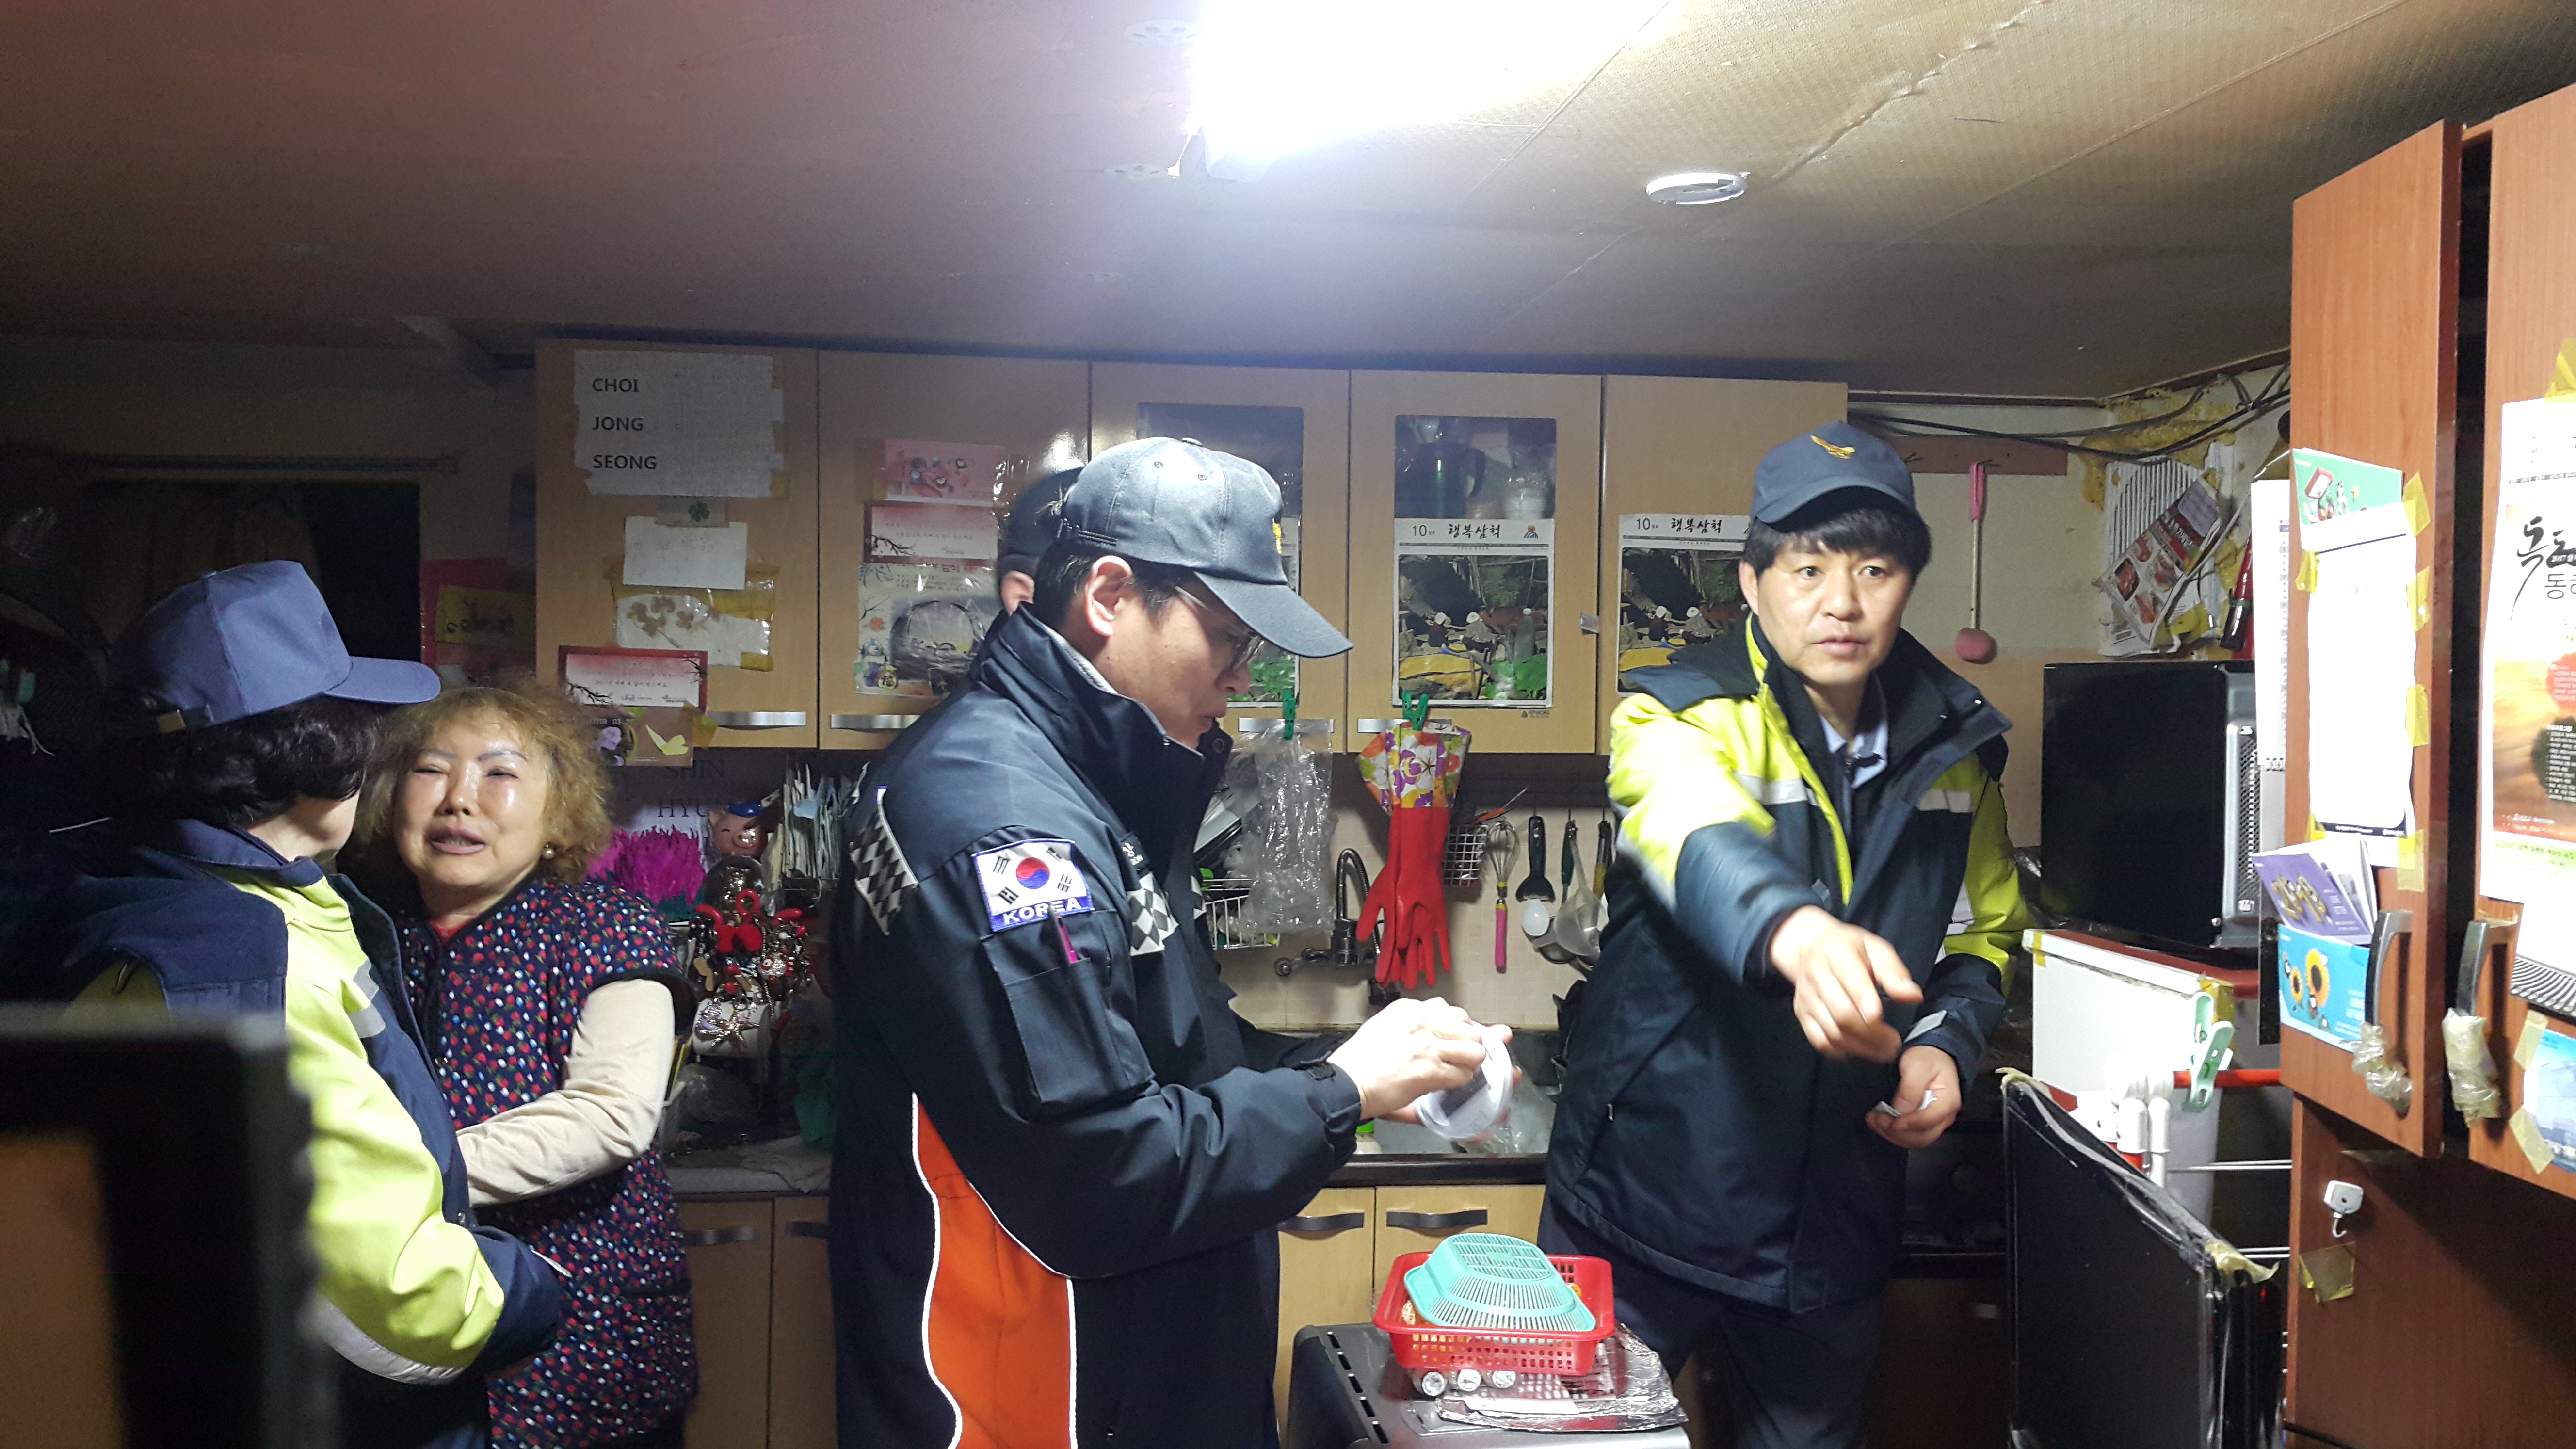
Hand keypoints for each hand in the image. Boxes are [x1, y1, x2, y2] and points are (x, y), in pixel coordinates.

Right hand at [1326, 996, 1498, 1121]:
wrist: (1345, 1083)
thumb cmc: (1359, 1063)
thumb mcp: (1386, 1028)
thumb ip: (1412, 1027)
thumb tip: (1432, 1032)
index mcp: (1410, 1009)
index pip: (1450, 1010)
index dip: (1454, 1030)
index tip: (1449, 1040)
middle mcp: (1422, 1021)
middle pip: (1469, 1027)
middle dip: (1465, 1044)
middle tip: (1452, 1057)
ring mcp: (1429, 1045)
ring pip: (1474, 1050)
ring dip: (1466, 1064)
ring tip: (1450, 1071)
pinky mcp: (1431, 1069)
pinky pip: (1464, 1075)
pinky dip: (1457, 1084)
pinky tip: (1442, 1085)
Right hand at [1768, 906, 1921, 1061]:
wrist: (1809, 946)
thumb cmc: (1849, 949)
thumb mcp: (1875, 949)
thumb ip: (1893, 972)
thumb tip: (1913, 996)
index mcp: (1836, 954)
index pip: (1849, 979)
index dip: (1864, 1000)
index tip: (1880, 1016)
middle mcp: (1816, 976)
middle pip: (1841, 1012)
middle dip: (1870, 1033)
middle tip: (1894, 1043)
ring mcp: (1806, 998)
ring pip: (1831, 1031)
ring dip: (1861, 1046)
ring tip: (1884, 1051)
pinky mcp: (1802, 1014)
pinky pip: (1820, 1040)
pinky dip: (1841, 1050)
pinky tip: (1861, 1049)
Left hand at [1866, 1045, 1962, 1148]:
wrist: (1931, 1058)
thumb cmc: (1928, 1059)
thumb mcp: (1918, 1066)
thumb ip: (1911, 1087)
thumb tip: (1901, 1110)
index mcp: (1948, 1101)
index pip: (1930, 1120)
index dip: (1909, 1123)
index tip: (1891, 1121)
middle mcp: (1944, 1116)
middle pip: (1923, 1136)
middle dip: (1897, 1132)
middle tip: (1877, 1119)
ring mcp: (1934, 1122)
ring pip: (1915, 1140)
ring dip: (1892, 1134)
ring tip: (1874, 1120)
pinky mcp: (1922, 1124)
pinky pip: (1909, 1135)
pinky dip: (1892, 1133)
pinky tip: (1878, 1122)